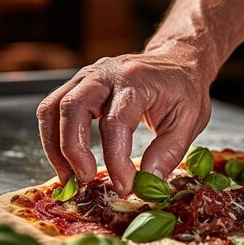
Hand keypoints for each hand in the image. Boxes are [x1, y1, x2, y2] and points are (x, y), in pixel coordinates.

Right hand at [36, 48, 211, 194]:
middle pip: (72, 108)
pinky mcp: (78, 84)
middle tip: (85, 180)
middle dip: (73, 150)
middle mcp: (106, 74)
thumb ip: (169, 152)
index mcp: (137, 81)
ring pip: (52, 108)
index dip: (115, 158)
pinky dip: (53, 137)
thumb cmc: (184, 89)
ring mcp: (88, 76)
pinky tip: (65, 160)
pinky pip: (52, 108)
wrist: (176, 60)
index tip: (125, 184)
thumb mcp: (191, 120)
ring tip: (68, 177)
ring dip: (54, 146)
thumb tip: (146, 182)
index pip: (115, 122)